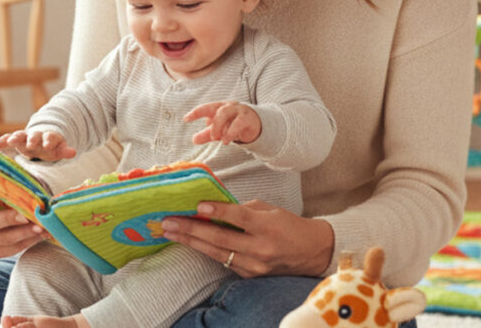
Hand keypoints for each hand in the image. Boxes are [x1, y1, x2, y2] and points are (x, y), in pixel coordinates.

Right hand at [0, 129, 76, 160]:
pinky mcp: (16, 140)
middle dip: (31, 139)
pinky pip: (8, 138)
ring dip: (15, 138)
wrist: (41, 141)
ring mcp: (25, 137)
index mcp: (48, 138)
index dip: (48, 141)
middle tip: (30, 144)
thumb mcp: (59, 150)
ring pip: (19, 135)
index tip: (47, 145)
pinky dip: (3, 140)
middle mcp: (36, 135)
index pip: (50, 137)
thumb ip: (65, 150)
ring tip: (9, 142)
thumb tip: (74, 152)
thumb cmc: (51, 148)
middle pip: (34, 135)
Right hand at [0, 182, 44, 256]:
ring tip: (39, 227)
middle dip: (6, 219)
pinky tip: (39, 234)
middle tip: (25, 216)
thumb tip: (24, 182)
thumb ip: (9, 181)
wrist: (12, 210)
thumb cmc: (6, 191)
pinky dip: (26, 242)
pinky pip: (8, 250)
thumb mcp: (5, 183)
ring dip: (22, 233)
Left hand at [161, 200, 333, 277]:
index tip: (198, 205)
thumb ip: (242, 209)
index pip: (240, 217)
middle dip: (191, 229)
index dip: (218, 211)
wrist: (313, 252)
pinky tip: (189, 242)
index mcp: (268, 227)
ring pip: (217, 253)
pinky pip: (223, 261)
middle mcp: (261, 248)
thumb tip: (214, 207)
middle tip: (168, 222)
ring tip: (170, 232)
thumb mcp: (269, 210)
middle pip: (221, 238)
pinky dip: (206, 250)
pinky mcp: (250, 275)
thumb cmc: (289, 226)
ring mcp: (255, 265)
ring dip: (191, 241)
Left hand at [185, 101, 261, 144]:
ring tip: (216, 138)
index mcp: (219, 107)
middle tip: (210, 136)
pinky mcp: (248, 118)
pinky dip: (231, 131)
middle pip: (217, 110)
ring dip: (219, 126)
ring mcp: (239, 111)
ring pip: (226, 113)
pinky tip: (226, 140)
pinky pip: (239, 122)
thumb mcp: (219, 130)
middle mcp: (228, 107)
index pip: (206, 108)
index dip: (195, 112)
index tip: (186, 119)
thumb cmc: (234, 124)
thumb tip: (193, 140)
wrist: (255, 124)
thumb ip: (207, 134)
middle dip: (211, 122)